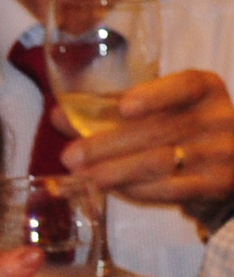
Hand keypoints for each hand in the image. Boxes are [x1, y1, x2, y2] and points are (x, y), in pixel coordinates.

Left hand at [63, 67, 233, 208]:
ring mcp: (221, 152)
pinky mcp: (215, 184)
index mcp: (203, 89)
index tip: (124, 107)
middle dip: (108, 145)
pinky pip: (171, 189)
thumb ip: (108, 110)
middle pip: (159, 130)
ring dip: (115, 171)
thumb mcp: (155, 110)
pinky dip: (135, 190)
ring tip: (81, 177)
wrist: (225, 167)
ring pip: (161, 162)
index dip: (154, 96)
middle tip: (71, 156)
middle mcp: (218, 117)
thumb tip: (59, 115)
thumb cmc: (180, 129)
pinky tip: (109, 190)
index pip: (184, 86)